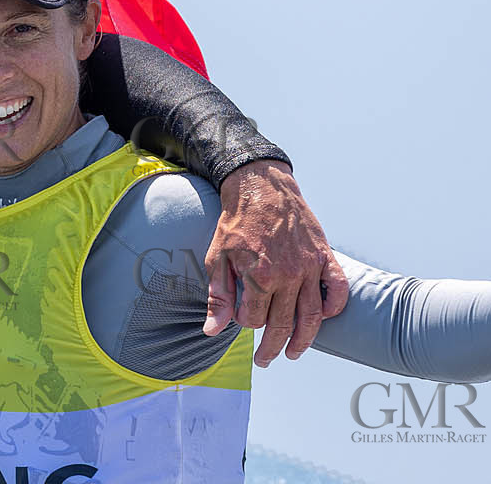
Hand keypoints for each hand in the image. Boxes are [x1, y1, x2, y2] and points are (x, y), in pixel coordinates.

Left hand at [204, 159, 348, 366]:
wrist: (260, 188)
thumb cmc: (235, 224)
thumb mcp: (216, 258)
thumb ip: (217, 297)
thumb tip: (211, 331)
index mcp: (258, 277)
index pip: (254, 320)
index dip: (245, 324)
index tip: (241, 319)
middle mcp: (287, 276)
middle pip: (283, 325)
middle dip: (273, 348)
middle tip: (265, 361)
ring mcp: (309, 267)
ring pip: (313, 316)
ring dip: (304, 340)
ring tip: (293, 353)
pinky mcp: (324, 256)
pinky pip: (337, 289)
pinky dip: (334, 307)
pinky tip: (325, 318)